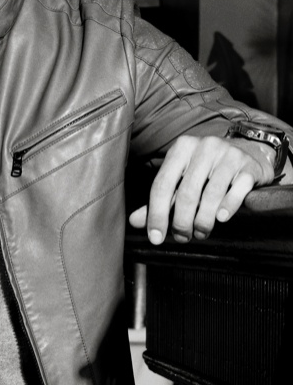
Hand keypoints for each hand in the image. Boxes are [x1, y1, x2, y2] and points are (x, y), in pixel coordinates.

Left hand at [128, 134, 273, 244]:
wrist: (249, 153)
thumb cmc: (208, 170)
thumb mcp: (182, 179)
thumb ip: (160, 199)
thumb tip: (134, 221)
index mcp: (181, 148)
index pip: (162, 185)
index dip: (157, 214)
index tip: (156, 237)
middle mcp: (203, 147)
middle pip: (186, 193)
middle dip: (182, 222)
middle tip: (182, 237)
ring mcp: (228, 154)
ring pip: (211, 194)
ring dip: (203, 221)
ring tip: (200, 232)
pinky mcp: (248, 166)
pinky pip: (237, 190)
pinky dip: (228, 207)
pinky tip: (221, 219)